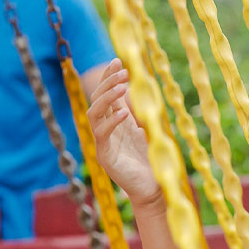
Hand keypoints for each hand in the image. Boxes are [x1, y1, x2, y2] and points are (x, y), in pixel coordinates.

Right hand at [86, 59, 161, 209]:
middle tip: (123, 70)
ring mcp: (103, 144)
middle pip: (97, 101)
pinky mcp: (105, 157)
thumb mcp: (148, 130)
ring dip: (107, 98)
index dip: (109, 77)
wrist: (154, 188)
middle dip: (108, 83)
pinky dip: (112, 122)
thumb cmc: (153, 160)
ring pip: (94, 114)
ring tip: (122, 86)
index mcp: (115, 123)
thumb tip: (139, 90)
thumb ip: (140, 113)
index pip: (106, 95)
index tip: (117, 59)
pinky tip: (124, 113)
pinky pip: (102, 135)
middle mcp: (106, 131)